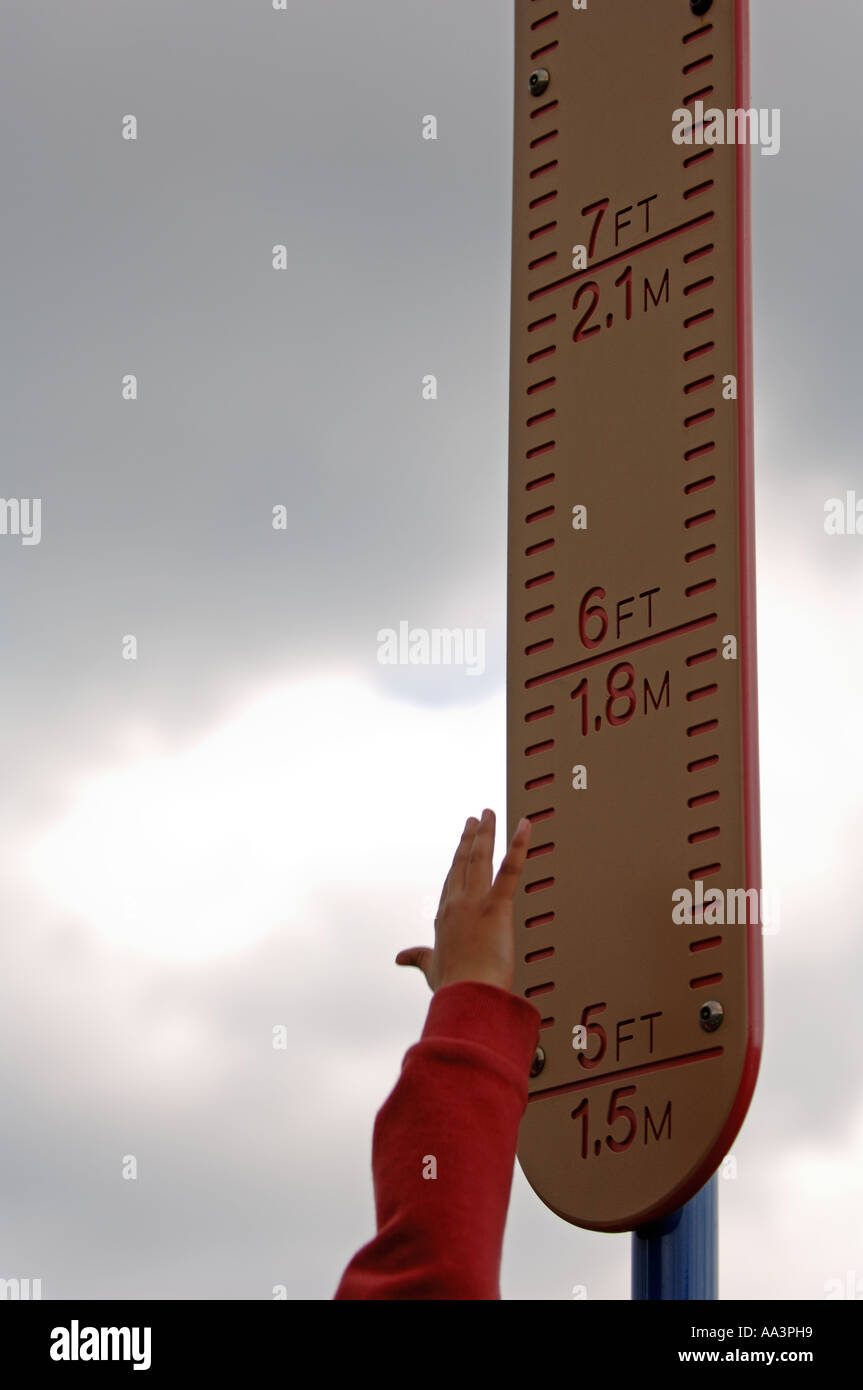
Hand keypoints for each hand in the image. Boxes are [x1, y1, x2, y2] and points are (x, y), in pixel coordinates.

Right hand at [396, 808, 531, 993]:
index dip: (457, 860)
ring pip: (480, 858)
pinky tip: (525, 826)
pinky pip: (510, 870)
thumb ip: (417, 958)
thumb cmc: (453, 987)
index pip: (451, 880)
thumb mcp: (431, 969)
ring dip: (485, 833)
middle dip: (470, 837)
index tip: (461, 844)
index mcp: (444, 917)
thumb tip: (399, 957)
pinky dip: (519, 846)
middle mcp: (456, 904)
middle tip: (475, 818)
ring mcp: (475, 903)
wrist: (466, 995)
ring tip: (488, 814)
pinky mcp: (497, 907)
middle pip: (463, 862)